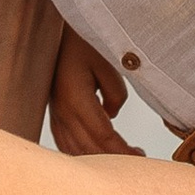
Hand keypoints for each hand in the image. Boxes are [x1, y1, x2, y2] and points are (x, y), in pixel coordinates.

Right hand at [48, 22, 143, 158]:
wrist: (55, 35)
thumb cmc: (82, 44)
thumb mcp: (107, 63)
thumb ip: (116, 93)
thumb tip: (112, 116)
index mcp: (76, 100)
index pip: (103, 136)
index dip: (123, 151)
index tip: (141, 156)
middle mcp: (62, 112)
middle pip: (90, 149)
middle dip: (115, 160)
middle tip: (138, 160)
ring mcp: (55, 115)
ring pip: (75, 151)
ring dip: (99, 160)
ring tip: (123, 157)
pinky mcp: (54, 114)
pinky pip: (65, 143)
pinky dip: (82, 154)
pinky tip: (97, 155)